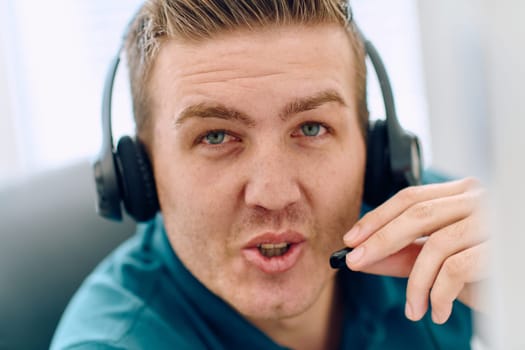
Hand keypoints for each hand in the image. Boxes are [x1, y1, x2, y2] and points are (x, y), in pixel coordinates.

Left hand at [343, 177, 488, 323]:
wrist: (517, 290)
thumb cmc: (482, 270)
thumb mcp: (437, 260)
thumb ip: (402, 255)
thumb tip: (360, 257)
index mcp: (460, 194)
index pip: (410, 197)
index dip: (377, 218)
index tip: (351, 239)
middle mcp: (478, 200)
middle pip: (417, 214)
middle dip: (380, 241)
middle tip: (356, 262)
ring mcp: (492, 221)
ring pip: (435, 245)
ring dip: (415, 282)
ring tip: (412, 308)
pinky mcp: (501, 248)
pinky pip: (456, 269)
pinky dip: (439, 294)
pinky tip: (437, 311)